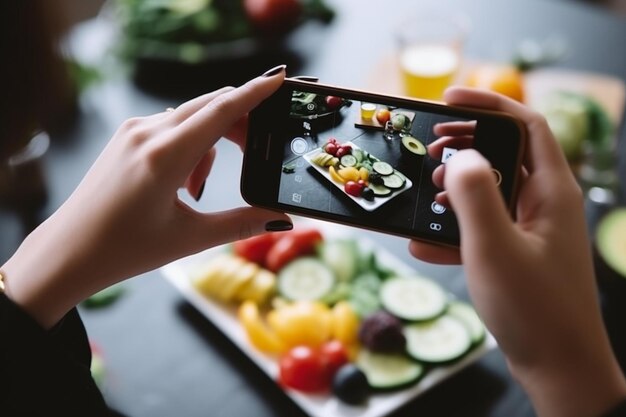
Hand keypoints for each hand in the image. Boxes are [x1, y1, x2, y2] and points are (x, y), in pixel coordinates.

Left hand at [2, 67, 290, 328]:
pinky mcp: (126, 136)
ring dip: (210, 142)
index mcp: (165, 156)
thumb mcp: (190, 238)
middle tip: (253, 154)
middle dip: (239, 123)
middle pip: (210, 106)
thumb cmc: (124, 249)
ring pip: (191, 117)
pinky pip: (171, 125)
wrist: (69, 252)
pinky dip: (189, 145)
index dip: (255, 93)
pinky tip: (181, 181)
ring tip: (198, 189)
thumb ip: (242, 224)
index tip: (280, 79)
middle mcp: (147, 133)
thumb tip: (282, 219)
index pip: (221, 110)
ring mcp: (132, 131)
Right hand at [409, 87, 625, 416]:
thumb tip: (459, 158)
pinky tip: (422, 245)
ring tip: (423, 196)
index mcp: (551, 192)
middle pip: (504, 156)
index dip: (488, 105)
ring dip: (454, 192)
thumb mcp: (494, 247)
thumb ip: (474, 196)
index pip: (526, 125)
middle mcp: (544, 205)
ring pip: (489, 194)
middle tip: (428, 148)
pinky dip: (453, 232)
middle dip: (463, 149)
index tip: (448, 99)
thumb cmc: (533, 308)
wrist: (557, 369)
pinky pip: (482, 230)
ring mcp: (531, 231)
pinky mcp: (517, 255)